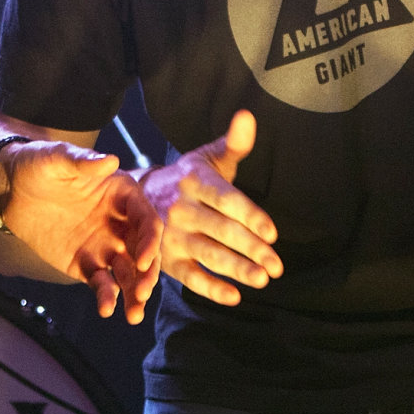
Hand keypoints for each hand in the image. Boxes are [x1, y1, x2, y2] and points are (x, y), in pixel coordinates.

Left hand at [1, 142, 163, 323]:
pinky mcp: (85, 264)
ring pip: (127, 273)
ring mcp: (104, 245)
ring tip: (134, 315)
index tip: (144, 260)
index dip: (150, 240)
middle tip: (143, 293)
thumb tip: (111, 160)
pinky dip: (106, 297)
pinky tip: (105, 309)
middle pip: (143, 251)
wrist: (9, 189)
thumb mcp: (57, 158)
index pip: (146, 220)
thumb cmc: (37, 165)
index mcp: (122, 195)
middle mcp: (119, 222)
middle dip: (147, 273)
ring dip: (134, 293)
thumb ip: (83, 162)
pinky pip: (101, 283)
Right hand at [139, 110, 280, 306]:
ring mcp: (171, 236)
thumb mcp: (207, 158)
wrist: (136, 198)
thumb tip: (248, 117)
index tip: (272, 233)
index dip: (250, 216)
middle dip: (251, 249)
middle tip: (277, 266)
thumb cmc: (187, 178)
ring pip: (207, 255)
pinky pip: (189, 277)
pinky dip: (210, 288)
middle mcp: (180, 209)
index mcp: (194, 182)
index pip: (227, 200)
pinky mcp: (165, 260)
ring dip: (235, 269)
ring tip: (262, 279)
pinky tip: (234, 296)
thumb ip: (233, 144)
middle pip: (221, 231)